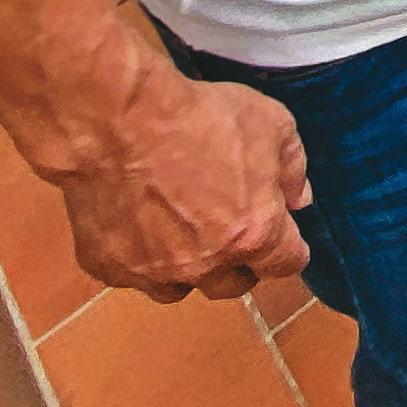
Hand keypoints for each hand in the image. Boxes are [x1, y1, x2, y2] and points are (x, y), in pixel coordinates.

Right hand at [47, 70, 313, 303]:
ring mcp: (155, 271)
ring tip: (183, 237)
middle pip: (234, 284)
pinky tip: (136, 226)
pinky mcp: (110, 267)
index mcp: (255, 234)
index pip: (286, 264)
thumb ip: (293, 168)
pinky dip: (139, 258)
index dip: (289, 250)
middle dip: (240, 263)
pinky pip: (132, 275)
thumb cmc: (201, 117)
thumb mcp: (273, 124)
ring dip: (188, 270)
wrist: (120, 120)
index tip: (284, 239)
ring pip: (180, 288)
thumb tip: (297, 200)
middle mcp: (207, 265)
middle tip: (233, 233)